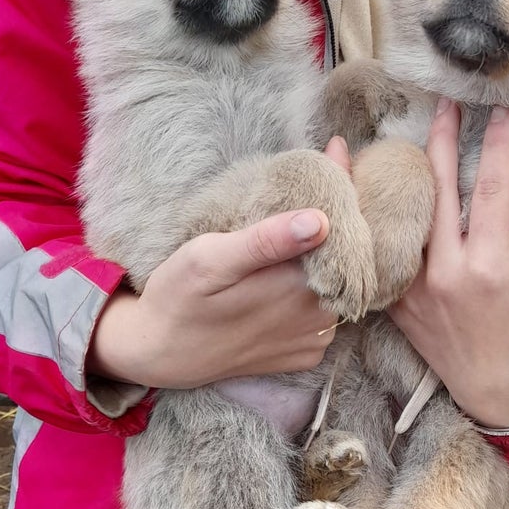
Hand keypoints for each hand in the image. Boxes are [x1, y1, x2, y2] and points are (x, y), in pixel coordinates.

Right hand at [88, 137, 352, 388]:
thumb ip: (267, 239)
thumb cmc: (181, 297)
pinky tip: (290, 277)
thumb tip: (321, 221)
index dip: (341, 189)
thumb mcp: (210, 258)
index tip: (333, 154)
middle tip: (311, 187)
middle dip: (335, 223)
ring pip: (339, 285)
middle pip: (347, 257)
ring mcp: (315, 339)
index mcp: (301, 286)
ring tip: (301, 231)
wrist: (161, 353)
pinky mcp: (307, 353)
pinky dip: (316, 292)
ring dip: (327, 259)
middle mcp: (318, 316)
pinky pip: (326, 313)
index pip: (345, 229)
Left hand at [388, 102, 508, 428]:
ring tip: (381, 140)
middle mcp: (448, 270)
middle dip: (442, 142)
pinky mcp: (398, 304)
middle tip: (442, 105)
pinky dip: (372, 227)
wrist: (500, 397)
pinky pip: (383, 256)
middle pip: (439, 190)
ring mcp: (417, 287)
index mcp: (491, 263)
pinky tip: (355, 199)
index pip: (492, 189)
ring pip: (399, 219)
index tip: (498, 114)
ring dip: (389, 177)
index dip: (495, 146)